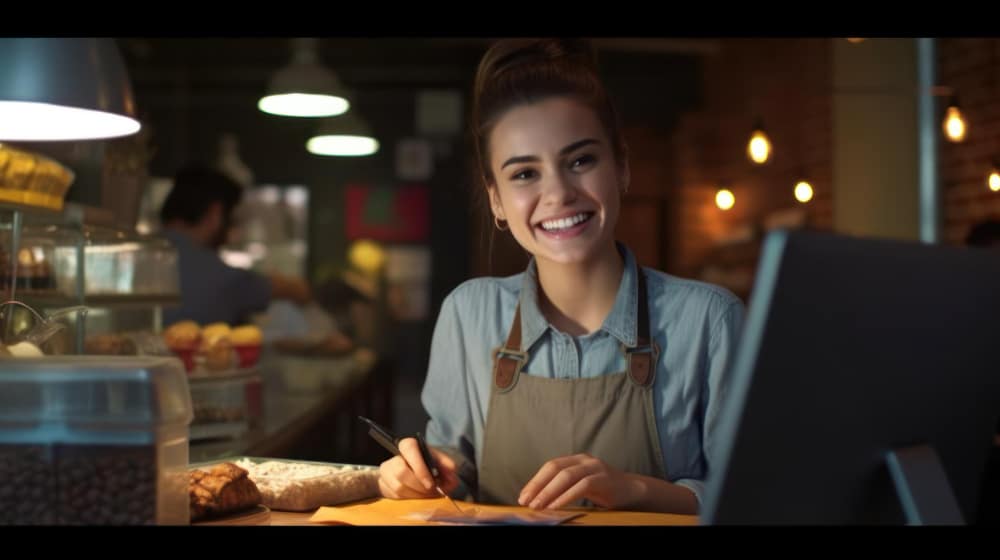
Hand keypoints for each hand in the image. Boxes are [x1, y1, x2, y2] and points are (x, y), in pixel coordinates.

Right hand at [377, 437, 460, 499]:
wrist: (416, 476)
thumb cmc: (429, 466)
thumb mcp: (440, 463)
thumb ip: (448, 465)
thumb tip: (452, 470)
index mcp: (409, 446)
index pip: (409, 449)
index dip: (420, 468)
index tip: (431, 483)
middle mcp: (395, 457)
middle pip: (401, 472)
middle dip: (419, 486)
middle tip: (432, 492)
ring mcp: (387, 472)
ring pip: (398, 487)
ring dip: (417, 495)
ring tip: (428, 495)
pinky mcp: (384, 486)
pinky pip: (396, 497)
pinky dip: (411, 500)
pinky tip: (419, 498)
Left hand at [517, 453, 640, 509]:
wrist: (632, 491)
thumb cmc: (604, 491)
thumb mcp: (581, 486)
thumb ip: (563, 488)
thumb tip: (538, 500)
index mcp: (575, 460)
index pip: (550, 466)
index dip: (535, 481)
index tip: (523, 496)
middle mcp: (584, 460)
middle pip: (554, 468)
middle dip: (538, 486)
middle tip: (526, 501)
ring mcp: (594, 467)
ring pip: (566, 476)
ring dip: (549, 492)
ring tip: (538, 506)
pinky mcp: (603, 479)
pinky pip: (581, 486)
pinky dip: (566, 496)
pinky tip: (556, 506)